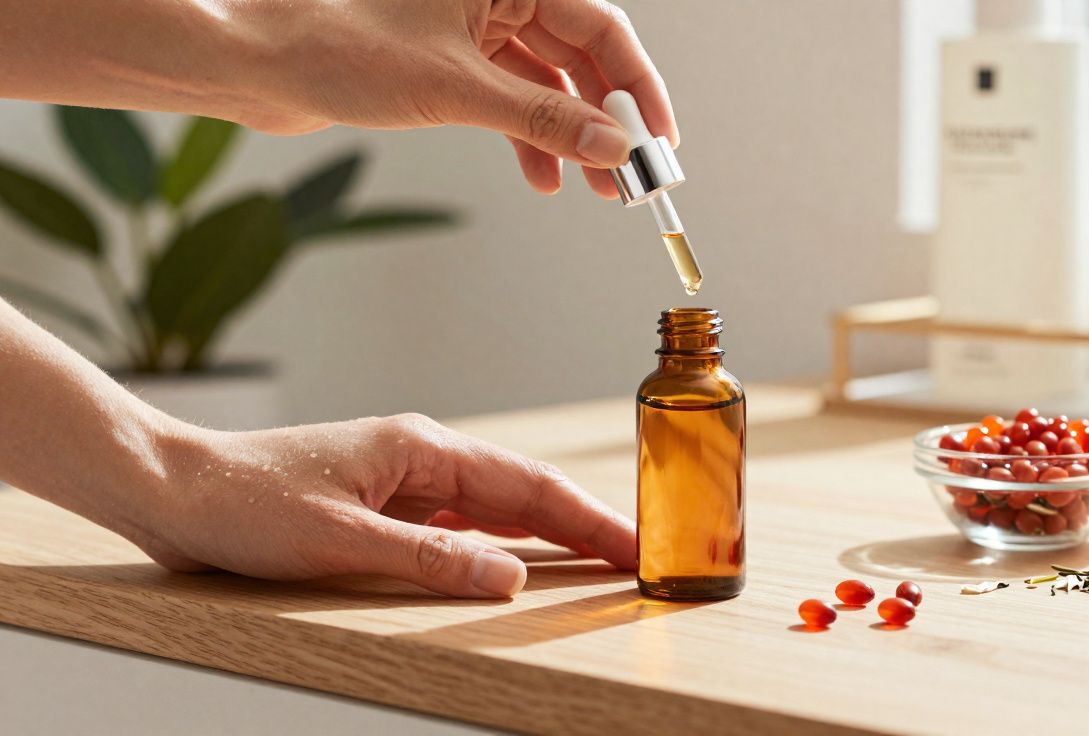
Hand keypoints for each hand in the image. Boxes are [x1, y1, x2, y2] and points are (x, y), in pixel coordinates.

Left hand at [133, 414, 635, 597]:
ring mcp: (402, 480)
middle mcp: (421, 458)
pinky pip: (458, 525)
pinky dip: (497, 545)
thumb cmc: (243, 500)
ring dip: (546, 536)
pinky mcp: (381, 504)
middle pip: (524, 493)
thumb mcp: (340, 539)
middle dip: (583, 527)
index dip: (589, 518)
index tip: (636, 545)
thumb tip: (512, 579)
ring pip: (495, 509)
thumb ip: (431, 559)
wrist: (173, 486)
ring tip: (595, 565)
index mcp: (422, 448)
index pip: (529, 486)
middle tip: (637, 561)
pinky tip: (512, 565)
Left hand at [240, 0, 677, 197]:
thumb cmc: (339, 46)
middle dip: (606, 118)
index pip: (600, 24)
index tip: (659, 140)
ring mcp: (471, 28)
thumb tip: (612, 146)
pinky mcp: (447, 61)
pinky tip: (543, 177)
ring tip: (592, 189)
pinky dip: (529, 137)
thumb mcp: (456, 88)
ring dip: (571, 135)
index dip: (638, 85)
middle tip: (630, 176)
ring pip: (547, 81)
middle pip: (579, 55)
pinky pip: (509, 99)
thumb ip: (542, 116)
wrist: (256, 62)